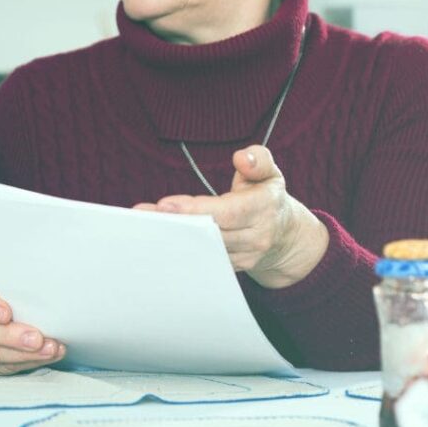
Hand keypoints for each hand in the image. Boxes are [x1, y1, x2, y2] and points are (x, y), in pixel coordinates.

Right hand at [0, 278, 64, 374]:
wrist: (11, 313)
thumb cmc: (15, 296)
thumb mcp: (15, 286)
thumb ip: (23, 291)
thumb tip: (48, 295)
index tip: (8, 313)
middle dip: (10, 337)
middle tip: (36, 339)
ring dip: (25, 354)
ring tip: (50, 349)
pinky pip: (7, 367)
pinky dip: (31, 362)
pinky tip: (49, 355)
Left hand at [138, 145, 328, 287]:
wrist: (285, 236)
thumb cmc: (267, 196)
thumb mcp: (270, 172)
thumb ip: (258, 159)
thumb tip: (241, 158)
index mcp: (264, 207)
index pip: (226, 212)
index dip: (195, 209)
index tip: (165, 204)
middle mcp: (257, 236)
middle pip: (209, 233)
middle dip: (174, 223)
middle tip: (142, 216)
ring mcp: (246, 256)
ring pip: (203, 250)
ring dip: (171, 239)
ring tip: (142, 227)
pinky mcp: (234, 268)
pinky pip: (203, 262)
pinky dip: (180, 251)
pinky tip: (157, 243)